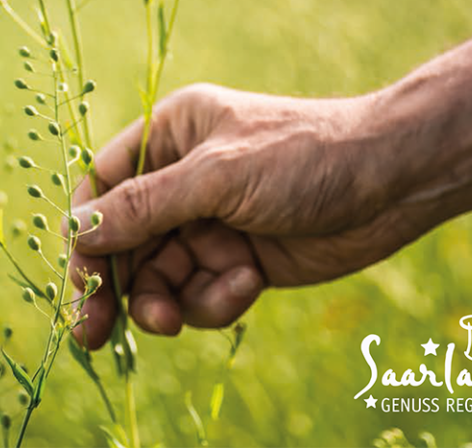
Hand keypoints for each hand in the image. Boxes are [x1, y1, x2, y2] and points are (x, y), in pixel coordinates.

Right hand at [67, 83, 423, 348]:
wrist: (391, 184)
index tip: (79, 276)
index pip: (104, 187)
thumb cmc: (305, 157)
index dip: (86, 233)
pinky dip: (215, 299)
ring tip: (175, 318)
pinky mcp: (235, 261)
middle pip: (124, 243)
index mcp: (170, 138)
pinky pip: (201, 295)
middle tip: (92, 332)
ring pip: (159, 279)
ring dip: (164, 302)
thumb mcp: (217, 177)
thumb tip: (79, 231)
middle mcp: (182, 182)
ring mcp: (208, 225)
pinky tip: (247, 282)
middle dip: (112, 287)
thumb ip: (145, 207)